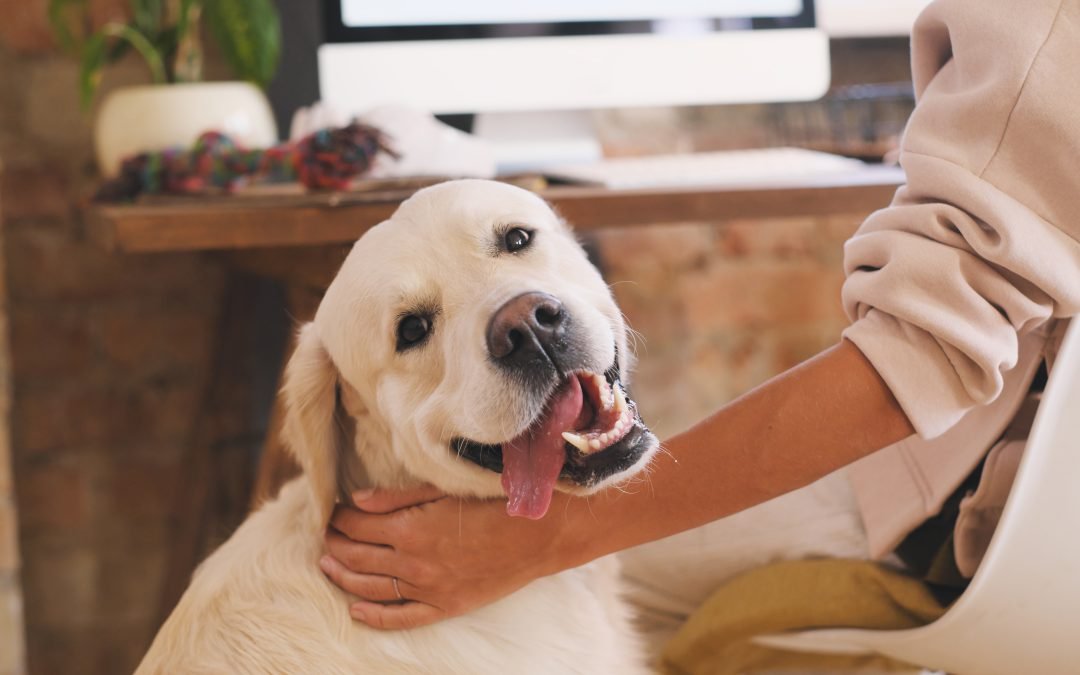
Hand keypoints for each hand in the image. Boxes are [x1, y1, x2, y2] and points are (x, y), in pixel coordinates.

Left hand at [320, 486, 586, 630]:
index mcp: (412, 528)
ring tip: (327, 565)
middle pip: (359, 555)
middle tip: (326, 535)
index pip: (359, 524)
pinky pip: (402, 618)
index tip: (332, 512)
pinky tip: (355, 610)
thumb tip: (356, 501)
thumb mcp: (443, 490)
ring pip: (371, 588)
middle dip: (336, 544)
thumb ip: (396, 497)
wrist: (539, 534)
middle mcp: (414, 563)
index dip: (340, 518)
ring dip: (344, 576)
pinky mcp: (446, 606)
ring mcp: (429, 589)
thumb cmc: (494, 503)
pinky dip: (374, 616)